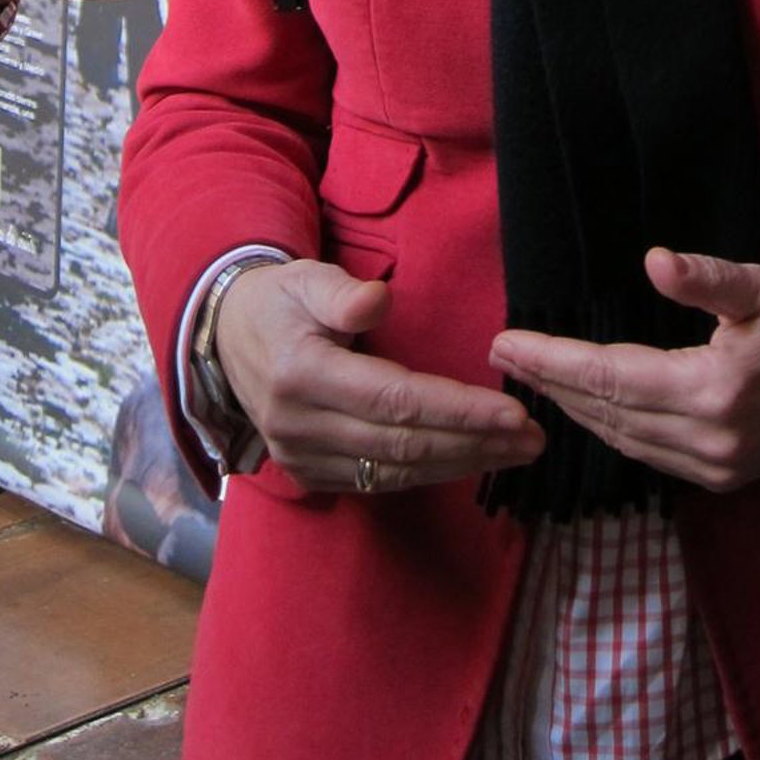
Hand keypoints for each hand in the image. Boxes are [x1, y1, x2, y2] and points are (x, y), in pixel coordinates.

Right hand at [216, 258, 543, 492]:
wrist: (226, 338)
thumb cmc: (279, 300)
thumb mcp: (304, 278)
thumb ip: (340, 292)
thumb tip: (377, 301)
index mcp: (303, 375)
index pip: (395, 400)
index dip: (457, 409)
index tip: (512, 410)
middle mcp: (300, 427)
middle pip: (403, 444)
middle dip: (474, 443)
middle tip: (533, 437)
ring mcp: (302, 458)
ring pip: (395, 472)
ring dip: (461, 464)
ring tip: (516, 451)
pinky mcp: (310, 474)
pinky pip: (379, 481)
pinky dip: (429, 473)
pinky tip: (469, 459)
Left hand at [490, 247, 759, 492]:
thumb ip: (707, 278)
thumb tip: (655, 261)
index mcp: (714, 390)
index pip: (609, 377)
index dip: (553, 361)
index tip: (507, 343)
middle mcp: (709, 440)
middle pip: (606, 412)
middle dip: (551, 383)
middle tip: (504, 355)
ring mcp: (715, 467)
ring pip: (622, 440)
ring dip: (574, 409)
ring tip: (535, 378)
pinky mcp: (721, 477)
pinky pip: (647, 455)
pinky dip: (611, 429)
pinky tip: (588, 407)